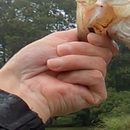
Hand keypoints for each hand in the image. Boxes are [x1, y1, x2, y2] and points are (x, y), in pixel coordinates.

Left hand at [0, 29, 117, 122]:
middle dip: (81, 49)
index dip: (102, 39)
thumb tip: (96, 34)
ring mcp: (93, 83)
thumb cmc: (32, 64)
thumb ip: (79, 36)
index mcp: (83, 55)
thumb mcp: (57, 39)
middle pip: (104, 52)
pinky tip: (63, 80)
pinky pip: (97, 77)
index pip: (106, 45)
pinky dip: (78, 75)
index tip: (89, 36)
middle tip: (58, 52)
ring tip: (54, 66)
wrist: (23, 84)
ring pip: (100, 63)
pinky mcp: (95, 95)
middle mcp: (90, 68)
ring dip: (74, 61)